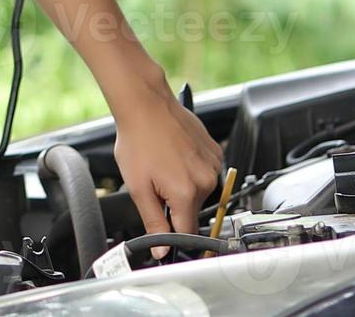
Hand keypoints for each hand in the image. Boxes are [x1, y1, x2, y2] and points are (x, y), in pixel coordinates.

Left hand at [109, 80, 225, 259]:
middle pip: (192, 211)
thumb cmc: (138, 140)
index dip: (174, 237)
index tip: (166, 235)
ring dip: (183, 187)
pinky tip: (174, 156)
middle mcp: (206, 181)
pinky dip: (191, 171)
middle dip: (174, 205)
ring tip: (163, 165)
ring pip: (199, 192)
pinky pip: (205, 173)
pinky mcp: (216, 153)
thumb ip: (153, 222)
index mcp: (186, 193)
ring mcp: (213, 165)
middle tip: (155, 183)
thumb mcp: (138, 187)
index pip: (187, 232)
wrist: (146, 105)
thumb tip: (161, 250)